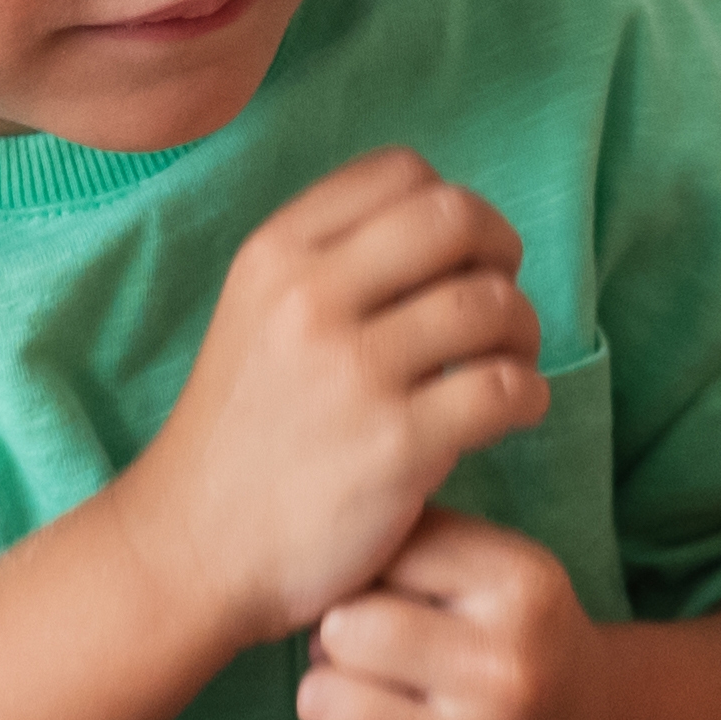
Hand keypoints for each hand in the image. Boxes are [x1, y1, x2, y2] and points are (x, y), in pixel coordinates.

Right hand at [115, 152, 545, 645]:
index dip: (452, 205)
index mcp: (275, 254)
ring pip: (492, 303)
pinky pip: (507, 389)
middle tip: (499, 304)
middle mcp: (310, 298)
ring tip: (507, 365)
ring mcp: (354, 372)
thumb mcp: (255, 315)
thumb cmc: (241, 433)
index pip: (400, 171)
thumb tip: (443, 224)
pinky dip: (529, 396)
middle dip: (500, 253)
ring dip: (522, 332)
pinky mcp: (396, 445)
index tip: (457, 257)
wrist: (192, 548)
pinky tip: (511, 414)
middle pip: (456, 218)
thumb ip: (329, 263)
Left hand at [296, 511, 618, 719]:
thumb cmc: (519, 645)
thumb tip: (310, 551)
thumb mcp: (500, 570)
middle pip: (343, 629)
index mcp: (521, 592)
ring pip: (320, 701)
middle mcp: (504, 675)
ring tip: (367, 698)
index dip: (371, 571)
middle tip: (365, 651)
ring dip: (327, 696)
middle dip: (339, 635)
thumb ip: (417, 539)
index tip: (393, 594)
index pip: (384, 552)